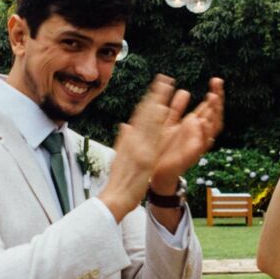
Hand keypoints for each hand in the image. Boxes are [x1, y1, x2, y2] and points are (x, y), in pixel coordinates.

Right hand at [100, 77, 178, 218]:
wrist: (113, 200)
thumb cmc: (118, 182)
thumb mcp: (119, 157)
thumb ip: (124, 140)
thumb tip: (125, 125)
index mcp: (129, 141)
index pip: (140, 117)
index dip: (148, 100)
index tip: (156, 87)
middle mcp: (134, 142)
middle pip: (146, 114)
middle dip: (155, 95)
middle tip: (164, 78)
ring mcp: (139, 149)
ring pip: (150, 121)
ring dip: (158, 102)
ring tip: (166, 87)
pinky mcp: (145, 158)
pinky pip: (154, 137)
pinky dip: (157, 123)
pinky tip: (163, 111)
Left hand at [151, 77, 225, 189]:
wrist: (156, 171)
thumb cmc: (164, 148)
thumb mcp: (169, 123)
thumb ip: (176, 108)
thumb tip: (184, 91)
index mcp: (194, 124)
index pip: (209, 107)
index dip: (214, 94)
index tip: (215, 80)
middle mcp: (199, 133)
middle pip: (215, 114)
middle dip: (217, 99)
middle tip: (217, 84)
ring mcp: (198, 144)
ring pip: (212, 128)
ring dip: (214, 113)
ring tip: (213, 98)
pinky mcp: (192, 154)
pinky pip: (202, 144)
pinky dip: (203, 133)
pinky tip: (202, 121)